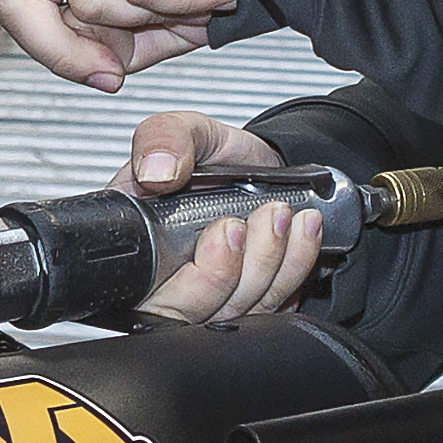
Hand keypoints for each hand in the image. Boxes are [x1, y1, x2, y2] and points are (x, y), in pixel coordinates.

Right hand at [127, 115, 318, 322]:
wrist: (258, 163)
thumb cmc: (214, 154)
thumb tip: (156, 172)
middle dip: (236, 270)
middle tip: (266, 217)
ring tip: (286, 215)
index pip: (148, 294)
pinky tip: (303, 234)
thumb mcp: (184, 128)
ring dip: (271, 265)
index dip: (191, 279)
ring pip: (237, 313)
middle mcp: (168, 283)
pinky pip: (272, 308)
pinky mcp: (249, 302)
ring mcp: (211, 298)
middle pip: (195, 313)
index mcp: (139, 247)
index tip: (225, 230)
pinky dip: (294, 270)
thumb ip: (162, 138)